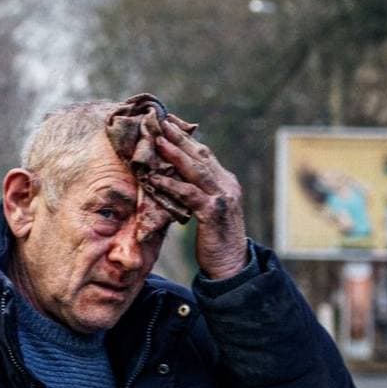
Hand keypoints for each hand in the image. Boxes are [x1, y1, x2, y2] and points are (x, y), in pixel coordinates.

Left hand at [150, 120, 247, 279]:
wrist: (231, 265)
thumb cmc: (215, 238)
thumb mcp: (209, 209)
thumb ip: (198, 192)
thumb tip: (174, 177)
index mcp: (225, 182)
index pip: (204, 154)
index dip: (185, 138)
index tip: (169, 123)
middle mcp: (226, 185)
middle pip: (200, 155)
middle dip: (179, 137)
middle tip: (160, 122)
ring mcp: (222, 198)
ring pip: (196, 170)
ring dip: (174, 154)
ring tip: (156, 141)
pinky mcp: (213, 213)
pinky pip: (189, 194)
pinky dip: (171, 185)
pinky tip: (155, 178)